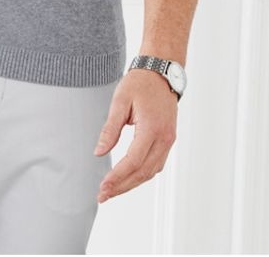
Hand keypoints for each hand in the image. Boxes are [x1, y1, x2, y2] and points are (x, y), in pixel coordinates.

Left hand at [94, 68, 178, 202]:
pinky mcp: (168, 140)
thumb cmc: (140, 83)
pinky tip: (128, 178)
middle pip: (143, 172)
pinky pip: (156, 164)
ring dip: (132, 183)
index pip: (133, 161)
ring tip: (112, 190)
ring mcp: (169, 140)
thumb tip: (100, 152)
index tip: (102, 187)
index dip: (117, 177)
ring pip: (151, 172)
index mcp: (152, 128)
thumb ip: (110, 128)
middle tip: (103, 195)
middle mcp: (164, 138)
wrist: (161, 71)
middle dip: (122, 187)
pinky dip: (142, 174)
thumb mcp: (120, 101)